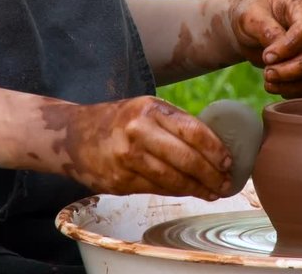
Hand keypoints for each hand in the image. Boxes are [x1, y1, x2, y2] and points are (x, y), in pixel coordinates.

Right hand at [44, 96, 232, 199]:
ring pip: (173, 179)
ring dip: (197, 189)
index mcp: (149, 109)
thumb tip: (216, 147)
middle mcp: (137, 131)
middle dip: (211, 175)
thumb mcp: (146, 109)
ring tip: (213, 192)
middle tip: (226, 184)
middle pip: (186, 159)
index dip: (215, 150)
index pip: (193, 130)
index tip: (229, 162)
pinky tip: (189, 192)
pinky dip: (176, 192)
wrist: (73, 136)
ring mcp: (126, 158)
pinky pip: (156, 189)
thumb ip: (175, 123)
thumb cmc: (120, 121)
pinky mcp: (118, 181)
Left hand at [229, 0, 301, 97]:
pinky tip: (282, 91)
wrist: (254, 28)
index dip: (287, 49)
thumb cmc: (252, 17)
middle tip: (267, 75)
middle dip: (292, 71)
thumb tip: (278, 54)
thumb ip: (265, 30)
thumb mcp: (250, 17)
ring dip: (296, 86)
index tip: (266, 57)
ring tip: (269, 85)